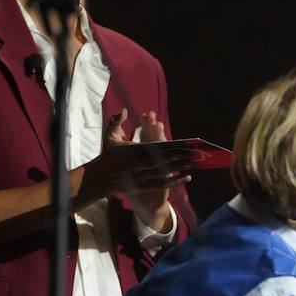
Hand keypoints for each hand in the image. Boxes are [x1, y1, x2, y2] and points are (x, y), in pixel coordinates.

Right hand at [76, 108, 191, 210]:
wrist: (100, 178)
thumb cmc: (108, 155)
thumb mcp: (109, 136)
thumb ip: (116, 122)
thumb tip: (125, 109)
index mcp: (132, 152)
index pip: (155, 147)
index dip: (172, 145)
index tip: (185, 143)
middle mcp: (137, 165)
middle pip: (162, 160)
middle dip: (179, 157)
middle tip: (195, 154)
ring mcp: (140, 177)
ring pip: (164, 173)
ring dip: (180, 168)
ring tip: (194, 164)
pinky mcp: (142, 186)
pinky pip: (162, 184)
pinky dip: (175, 181)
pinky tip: (188, 178)